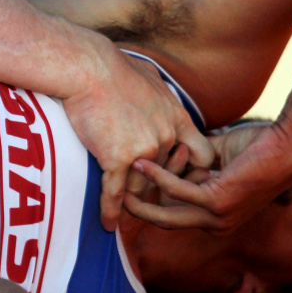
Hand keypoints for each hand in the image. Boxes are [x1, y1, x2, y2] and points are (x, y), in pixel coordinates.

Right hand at [61, 48, 212, 230]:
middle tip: (149, 202)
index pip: (200, 155)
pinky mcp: (117, 159)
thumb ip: (160, 92)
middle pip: (167, 176)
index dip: (192, 168)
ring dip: (133, 204)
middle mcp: (166, 138)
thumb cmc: (115, 67)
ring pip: (141, 186)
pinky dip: (111, 211)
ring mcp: (143, 151)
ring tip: (126, 220)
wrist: (90, 69)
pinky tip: (109, 224)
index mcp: (177, 119)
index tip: (181, 173)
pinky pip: (116, 193)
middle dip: (157, 189)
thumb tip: (156, 88)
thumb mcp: (150, 77)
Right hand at [123, 119, 291, 234]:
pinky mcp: (218, 202)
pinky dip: (157, 177)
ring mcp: (218, 216)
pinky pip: (177, 191)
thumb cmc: (260, 145)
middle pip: (164, 220)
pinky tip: (140, 163)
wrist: (290, 142)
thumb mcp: (217, 155)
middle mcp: (217, 223)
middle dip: (136, 209)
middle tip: (112, 193)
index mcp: (218, 216)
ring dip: (139, 197)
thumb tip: (169, 150)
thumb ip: (193, 159)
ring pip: (166, 212)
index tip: (129, 184)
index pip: (175, 213)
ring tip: (117, 178)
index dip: (150, 200)